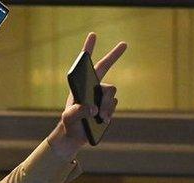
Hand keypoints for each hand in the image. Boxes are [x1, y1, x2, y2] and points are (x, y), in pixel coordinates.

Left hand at [48, 33, 126, 159]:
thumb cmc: (69, 124)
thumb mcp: (69, 117)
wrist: (75, 137)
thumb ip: (79, 111)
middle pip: (105, 69)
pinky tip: (102, 120)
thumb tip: (92, 108)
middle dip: (114, 55)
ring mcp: (101, 97)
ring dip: (106, 104)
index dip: (89, 49)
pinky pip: (113, 105)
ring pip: (111, 92)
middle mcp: (92, 88)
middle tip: (124, 44)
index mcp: (81, 86)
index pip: (85, 65)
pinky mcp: (108, 107)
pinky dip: (108, 113)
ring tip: (97, 116)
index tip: (93, 35)